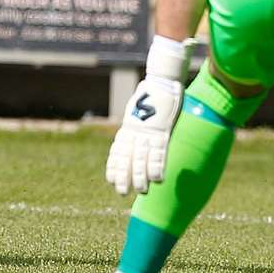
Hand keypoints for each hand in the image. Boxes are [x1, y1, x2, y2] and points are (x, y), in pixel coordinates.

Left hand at [106, 76, 181, 194]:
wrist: (161, 79)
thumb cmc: (152, 91)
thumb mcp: (139, 106)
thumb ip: (136, 119)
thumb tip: (133, 125)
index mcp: (129, 127)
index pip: (118, 150)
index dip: (114, 166)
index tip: (110, 180)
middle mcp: (135, 131)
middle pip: (128, 158)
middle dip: (125, 176)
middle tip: (122, 193)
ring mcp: (148, 132)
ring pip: (142, 159)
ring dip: (141, 177)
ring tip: (141, 192)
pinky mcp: (163, 131)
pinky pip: (159, 152)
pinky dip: (158, 167)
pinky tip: (157, 181)